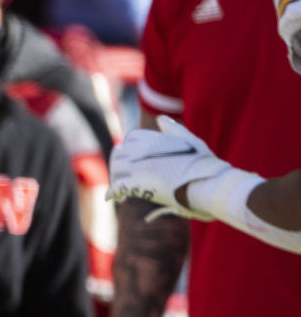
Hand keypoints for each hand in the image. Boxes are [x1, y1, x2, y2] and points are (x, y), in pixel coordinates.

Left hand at [108, 117, 229, 220]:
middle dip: (119, 162)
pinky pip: (116, 188)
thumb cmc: (202, 162)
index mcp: (153, 140)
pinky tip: (113, 197)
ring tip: (118, 186)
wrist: (204, 183)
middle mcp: (141, 152)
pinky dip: (112, 193)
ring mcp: (137, 169)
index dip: (130, 148)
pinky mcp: (136, 186)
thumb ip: (173, 130)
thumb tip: (159, 118)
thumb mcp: (189, 140)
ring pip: (116, 170)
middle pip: (119, 154)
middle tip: (120, 173)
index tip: (131, 157)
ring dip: (116, 177)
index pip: (131, 139)